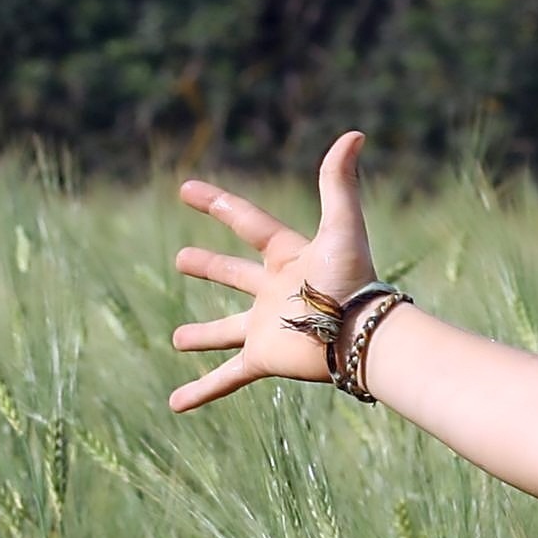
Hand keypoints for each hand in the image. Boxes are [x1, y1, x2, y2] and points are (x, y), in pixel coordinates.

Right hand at [168, 131, 376, 411]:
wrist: (362, 335)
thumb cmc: (353, 280)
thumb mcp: (341, 225)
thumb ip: (339, 181)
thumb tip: (354, 133)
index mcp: (288, 257)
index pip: (247, 223)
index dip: (217, 204)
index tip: (186, 189)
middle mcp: (275, 291)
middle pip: (235, 275)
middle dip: (209, 267)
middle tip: (180, 259)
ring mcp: (267, 327)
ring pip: (226, 331)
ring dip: (203, 336)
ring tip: (177, 341)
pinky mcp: (264, 358)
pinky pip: (227, 379)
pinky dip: (202, 392)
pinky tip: (175, 405)